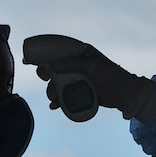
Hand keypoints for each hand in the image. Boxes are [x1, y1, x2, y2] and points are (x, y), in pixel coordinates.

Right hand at [31, 40, 150, 118]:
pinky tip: (55, 106)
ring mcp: (77, 79)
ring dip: (52, 91)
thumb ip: (71, 64)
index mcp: (80, 53)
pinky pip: (64, 96)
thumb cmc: (112, 75)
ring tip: (54, 97)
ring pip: (57, 83)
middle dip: (46, 74)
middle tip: (44, 77)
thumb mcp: (92, 66)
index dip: (43, 54)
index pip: (58, 50)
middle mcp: (77, 65)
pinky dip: (58, 101)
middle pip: (53, 67)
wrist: (126, 95)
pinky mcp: (80, 92)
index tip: (30, 59)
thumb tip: (51, 65)